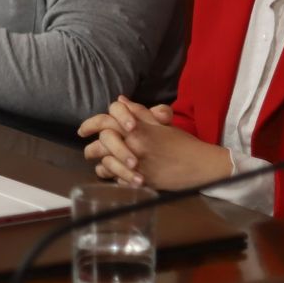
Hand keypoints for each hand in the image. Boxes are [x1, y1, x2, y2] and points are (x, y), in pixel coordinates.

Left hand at [77, 97, 226, 189]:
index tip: (82, 130)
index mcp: (138, 128)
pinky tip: (112, 174)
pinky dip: (111, 176)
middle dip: (91, 147)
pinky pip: (116, 179)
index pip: (105, 120)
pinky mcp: (140, 181)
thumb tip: (120, 101)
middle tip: (87, 149)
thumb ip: (139, 112)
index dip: (91, 123)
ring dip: (99, 163)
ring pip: (105, 163)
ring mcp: (136, 165)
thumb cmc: (182, 142)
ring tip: (98, 163)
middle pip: (101, 143)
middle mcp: (134, 145)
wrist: (201, 165)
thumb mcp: (160, 123)